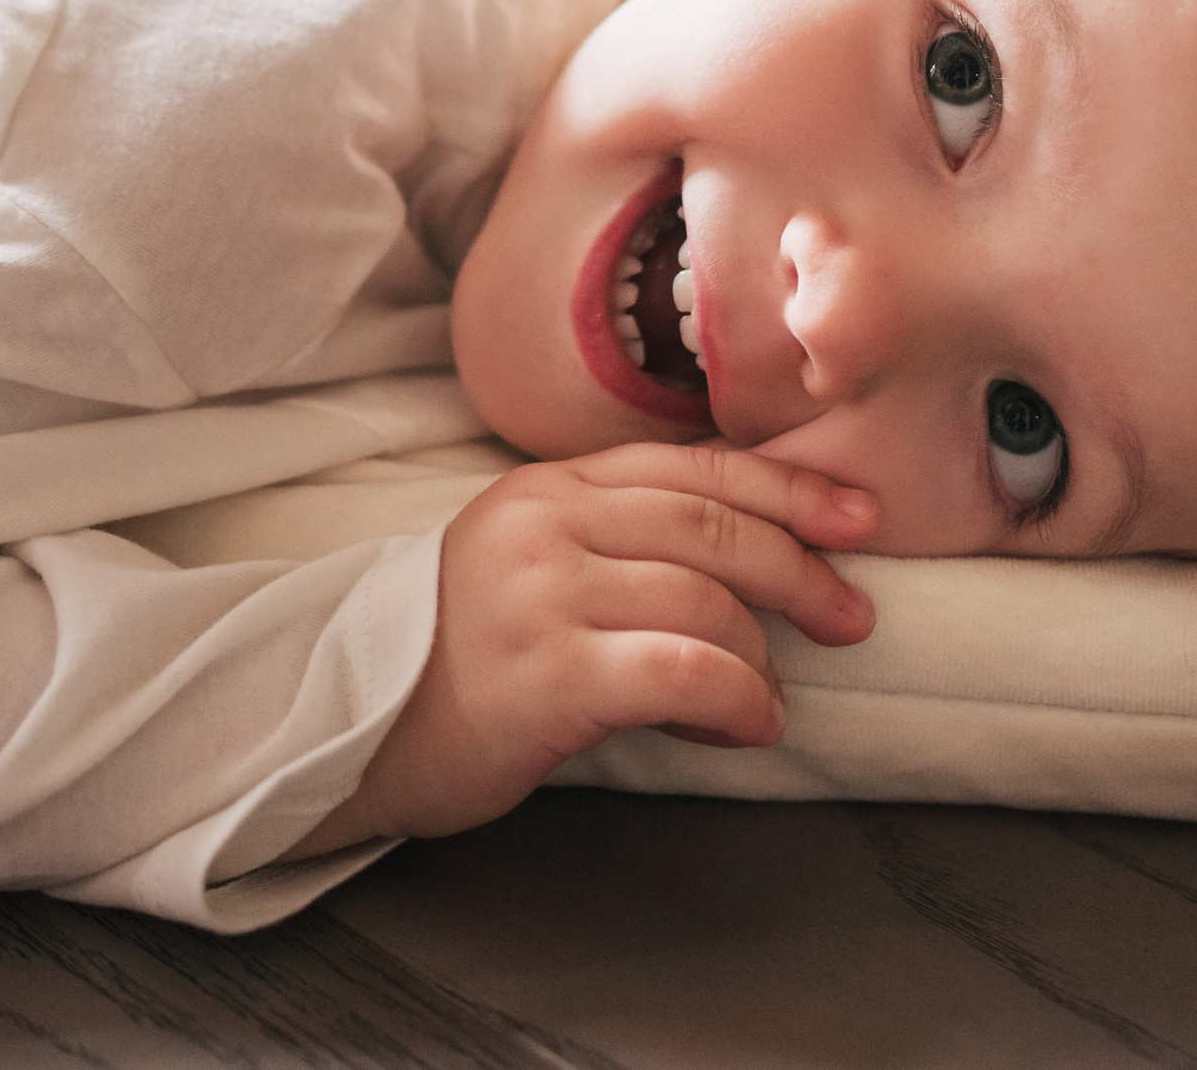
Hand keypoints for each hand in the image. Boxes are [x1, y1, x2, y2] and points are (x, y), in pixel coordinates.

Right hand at [288, 444, 877, 853]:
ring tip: (762, 698)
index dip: (789, 484)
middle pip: (715, 525)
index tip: (858, 515)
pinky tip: (748, 726)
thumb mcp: (527, 564)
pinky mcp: (544, 672)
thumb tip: (752, 555)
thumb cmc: (452, 660)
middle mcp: (545, 524)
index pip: (694, 466)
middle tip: (851, 615)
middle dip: (801, 569)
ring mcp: (541, 594)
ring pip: (707, 601)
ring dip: (760, 657)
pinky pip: (682, 670)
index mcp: (547, 487)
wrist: (338, 731)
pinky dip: (738, 699)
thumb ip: (615, 541)